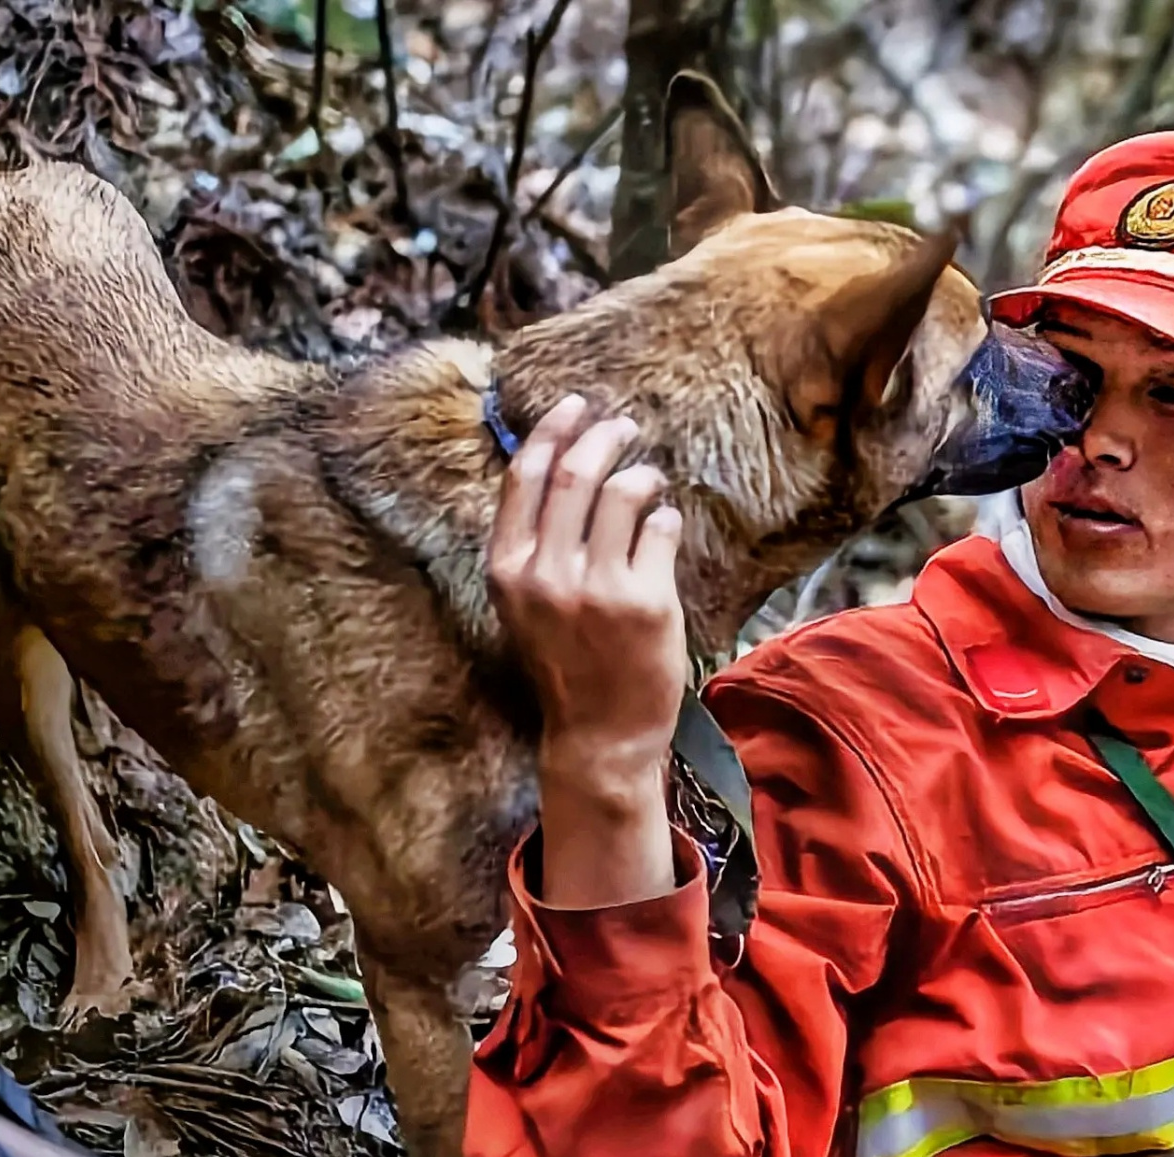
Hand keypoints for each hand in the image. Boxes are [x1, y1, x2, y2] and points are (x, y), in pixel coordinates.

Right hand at [488, 394, 687, 808]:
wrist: (600, 734)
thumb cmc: (566, 663)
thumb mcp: (526, 603)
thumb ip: (533, 543)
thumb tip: (559, 465)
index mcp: (507, 570)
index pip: (525, 478)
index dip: (550, 430)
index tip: (573, 405)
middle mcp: (547, 574)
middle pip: (576, 474)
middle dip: (604, 437)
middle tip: (624, 427)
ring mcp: (597, 587)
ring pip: (623, 493)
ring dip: (642, 475)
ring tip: (649, 482)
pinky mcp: (645, 600)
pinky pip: (662, 529)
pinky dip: (666, 519)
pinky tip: (664, 528)